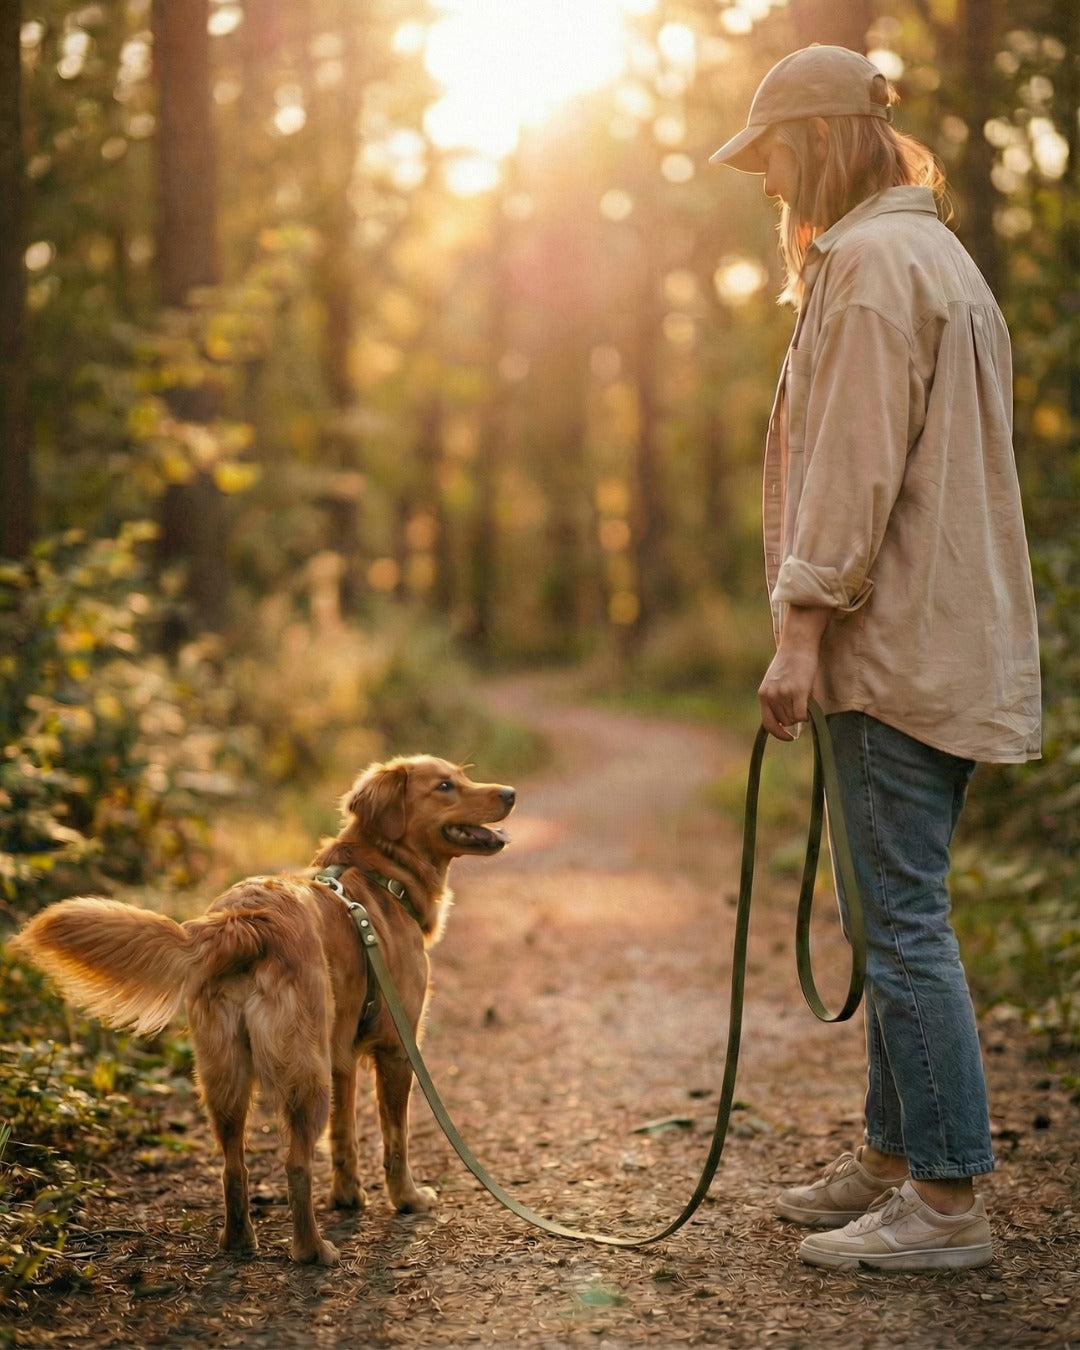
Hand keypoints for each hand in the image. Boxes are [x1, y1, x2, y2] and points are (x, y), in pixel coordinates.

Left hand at [758, 605, 828, 739]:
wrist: (797, 644)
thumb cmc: (790, 662)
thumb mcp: (775, 682)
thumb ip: (777, 701)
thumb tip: (787, 723)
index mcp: (763, 694)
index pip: (768, 723)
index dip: (779, 733)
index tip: (788, 737)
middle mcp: (771, 696)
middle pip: (786, 721)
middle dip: (794, 715)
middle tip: (800, 699)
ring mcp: (783, 694)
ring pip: (795, 719)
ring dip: (802, 712)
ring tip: (803, 693)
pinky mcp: (797, 691)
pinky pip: (803, 715)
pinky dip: (808, 714)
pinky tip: (809, 701)